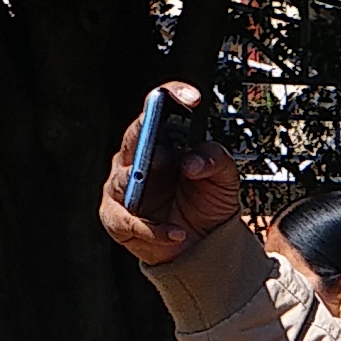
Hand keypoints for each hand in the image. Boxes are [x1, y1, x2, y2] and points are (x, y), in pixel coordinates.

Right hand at [98, 81, 242, 265]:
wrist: (205, 244)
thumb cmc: (208, 203)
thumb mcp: (224, 178)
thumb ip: (216, 160)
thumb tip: (192, 160)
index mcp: (162, 139)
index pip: (158, 106)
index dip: (170, 96)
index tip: (192, 98)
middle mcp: (138, 157)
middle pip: (135, 138)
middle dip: (148, 144)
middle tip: (166, 155)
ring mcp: (123, 186)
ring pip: (125, 179)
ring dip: (147, 191)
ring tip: (174, 204)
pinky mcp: (116, 217)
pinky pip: (127, 220)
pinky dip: (152, 230)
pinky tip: (176, 233)